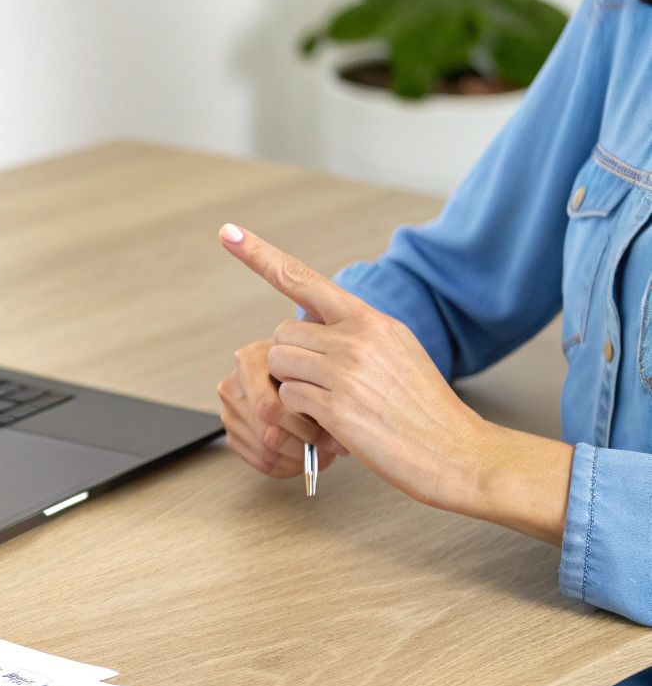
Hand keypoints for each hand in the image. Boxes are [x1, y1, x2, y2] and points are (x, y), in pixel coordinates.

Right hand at [216, 337, 340, 478]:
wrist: (287, 368)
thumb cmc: (302, 367)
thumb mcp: (313, 370)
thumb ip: (321, 399)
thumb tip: (334, 443)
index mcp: (249, 363)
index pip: (270, 407)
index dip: (304, 428)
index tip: (329, 438)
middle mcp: (233, 387)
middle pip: (267, 434)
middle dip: (303, 448)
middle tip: (327, 450)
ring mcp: (230, 413)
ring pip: (265, 453)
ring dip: (297, 460)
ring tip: (319, 452)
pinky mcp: (232, 435)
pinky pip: (260, 462)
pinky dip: (285, 467)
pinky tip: (302, 457)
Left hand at [219, 223, 571, 540]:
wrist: (455, 451)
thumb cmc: (422, 408)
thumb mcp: (397, 352)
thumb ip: (354, 333)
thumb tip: (307, 323)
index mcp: (371, 320)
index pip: (305, 279)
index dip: (261, 256)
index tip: (229, 233)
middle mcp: (356, 338)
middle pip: (283, 333)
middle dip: (292, 360)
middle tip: (325, 385)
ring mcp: (345, 372)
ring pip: (279, 364)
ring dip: (294, 387)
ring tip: (332, 404)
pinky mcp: (335, 407)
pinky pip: (287, 397)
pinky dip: (300, 414)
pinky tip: (332, 424)